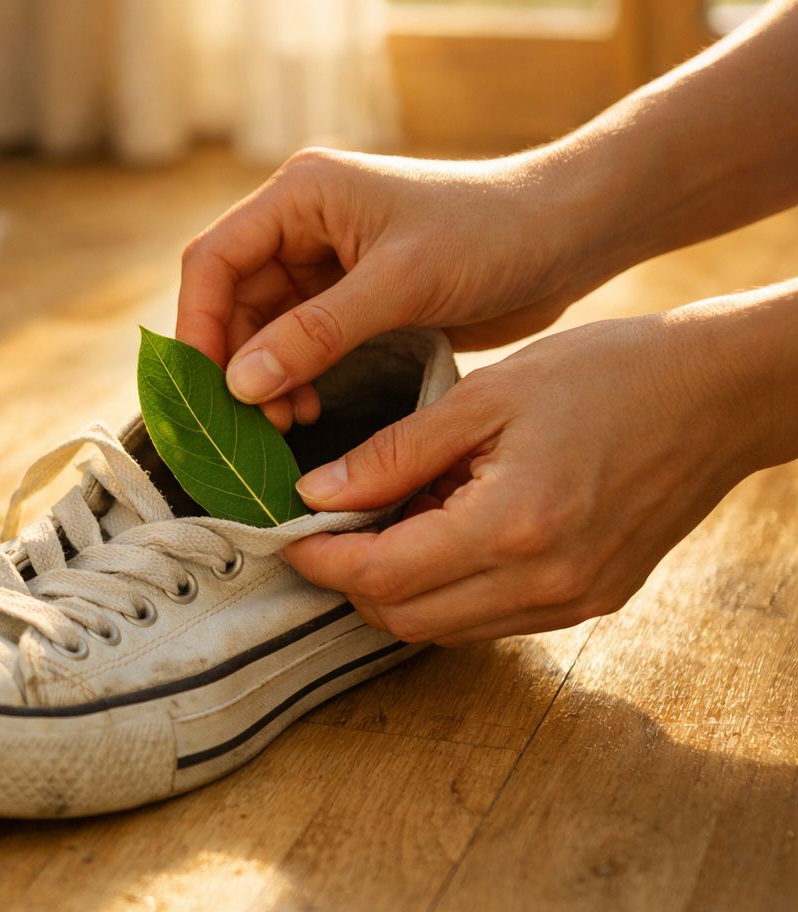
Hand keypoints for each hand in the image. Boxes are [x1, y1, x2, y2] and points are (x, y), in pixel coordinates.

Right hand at [177, 147, 613, 427]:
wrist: (570, 235)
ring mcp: (325, 262)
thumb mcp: (401, 284)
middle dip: (233, 362)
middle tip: (247, 424)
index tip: (207, 389)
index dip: (199, 324)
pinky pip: (299, 344)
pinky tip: (310, 410)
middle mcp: (303, 224)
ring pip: (261, 328)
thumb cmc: (493, 236)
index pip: (214, 259)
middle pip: (230, 299)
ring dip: (264, 378)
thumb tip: (240, 384)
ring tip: (287, 424)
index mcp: (302, 195)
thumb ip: (316, 334)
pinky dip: (294, 379)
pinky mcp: (352, 298)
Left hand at [282, 302, 777, 644]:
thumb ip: (395, 452)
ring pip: (446, 629)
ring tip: (381, 521)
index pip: (382, 576)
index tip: (285, 532)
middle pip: (406, 619)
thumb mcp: (485, 395)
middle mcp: (544, 583)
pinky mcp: (591, 601)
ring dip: (397, 589)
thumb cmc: (606, 374)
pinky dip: (447, 589)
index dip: (320, 559)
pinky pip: (491, 618)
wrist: (717, 394)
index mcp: (512, 526)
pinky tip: (440, 530)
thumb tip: (317, 492)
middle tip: (322, 527)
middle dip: (350, 581)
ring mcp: (572, 601)